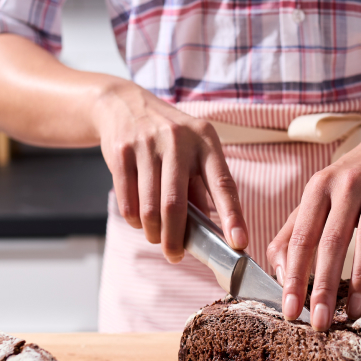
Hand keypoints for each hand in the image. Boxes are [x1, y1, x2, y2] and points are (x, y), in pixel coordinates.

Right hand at [93, 81, 247, 261]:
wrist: (123, 104)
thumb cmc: (167, 136)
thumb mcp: (192, 150)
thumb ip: (200, 187)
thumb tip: (209, 231)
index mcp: (205, 141)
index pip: (223, 184)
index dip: (232, 216)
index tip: (239, 242)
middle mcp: (178, 141)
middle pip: (175, 204)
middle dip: (175, 239)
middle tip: (175, 256)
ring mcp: (147, 145)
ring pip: (149, 208)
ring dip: (153, 232)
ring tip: (156, 237)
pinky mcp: (121, 152)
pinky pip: (128, 201)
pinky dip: (134, 219)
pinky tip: (138, 220)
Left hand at [266, 128, 360, 330]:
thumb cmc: (348, 186)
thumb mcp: (317, 200)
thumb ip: (292, 235)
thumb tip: (279, 275)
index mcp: (318, 188)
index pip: (302, 238)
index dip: (294, 277)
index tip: (290, 310)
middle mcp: (348, 186)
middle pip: (333, 241)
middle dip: (324, 286)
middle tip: (320, 321)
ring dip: (360, 281)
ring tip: (353, 313)